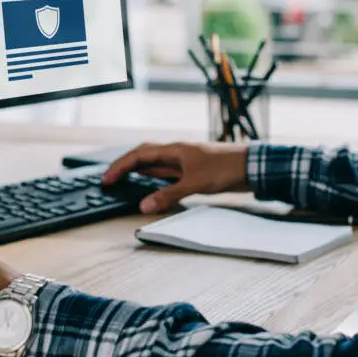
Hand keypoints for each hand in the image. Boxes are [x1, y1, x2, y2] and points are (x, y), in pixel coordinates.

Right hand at [102, 141, 249, 213]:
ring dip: (138, 170)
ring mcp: (184, 161)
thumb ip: (168, 195)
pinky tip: (150, 184)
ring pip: (154, 163)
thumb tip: (144, 206)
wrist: (250, 166)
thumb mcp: (194, 184)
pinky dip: (154, 178)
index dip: (120, 166)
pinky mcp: (193, 170)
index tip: (107, 178)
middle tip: (109, 178)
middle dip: (124, 166)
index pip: (139, 155)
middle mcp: (177, 152)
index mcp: (174, 150)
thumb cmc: (225, 168)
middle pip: (143, 155)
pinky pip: (166, 172)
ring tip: (123, 179)